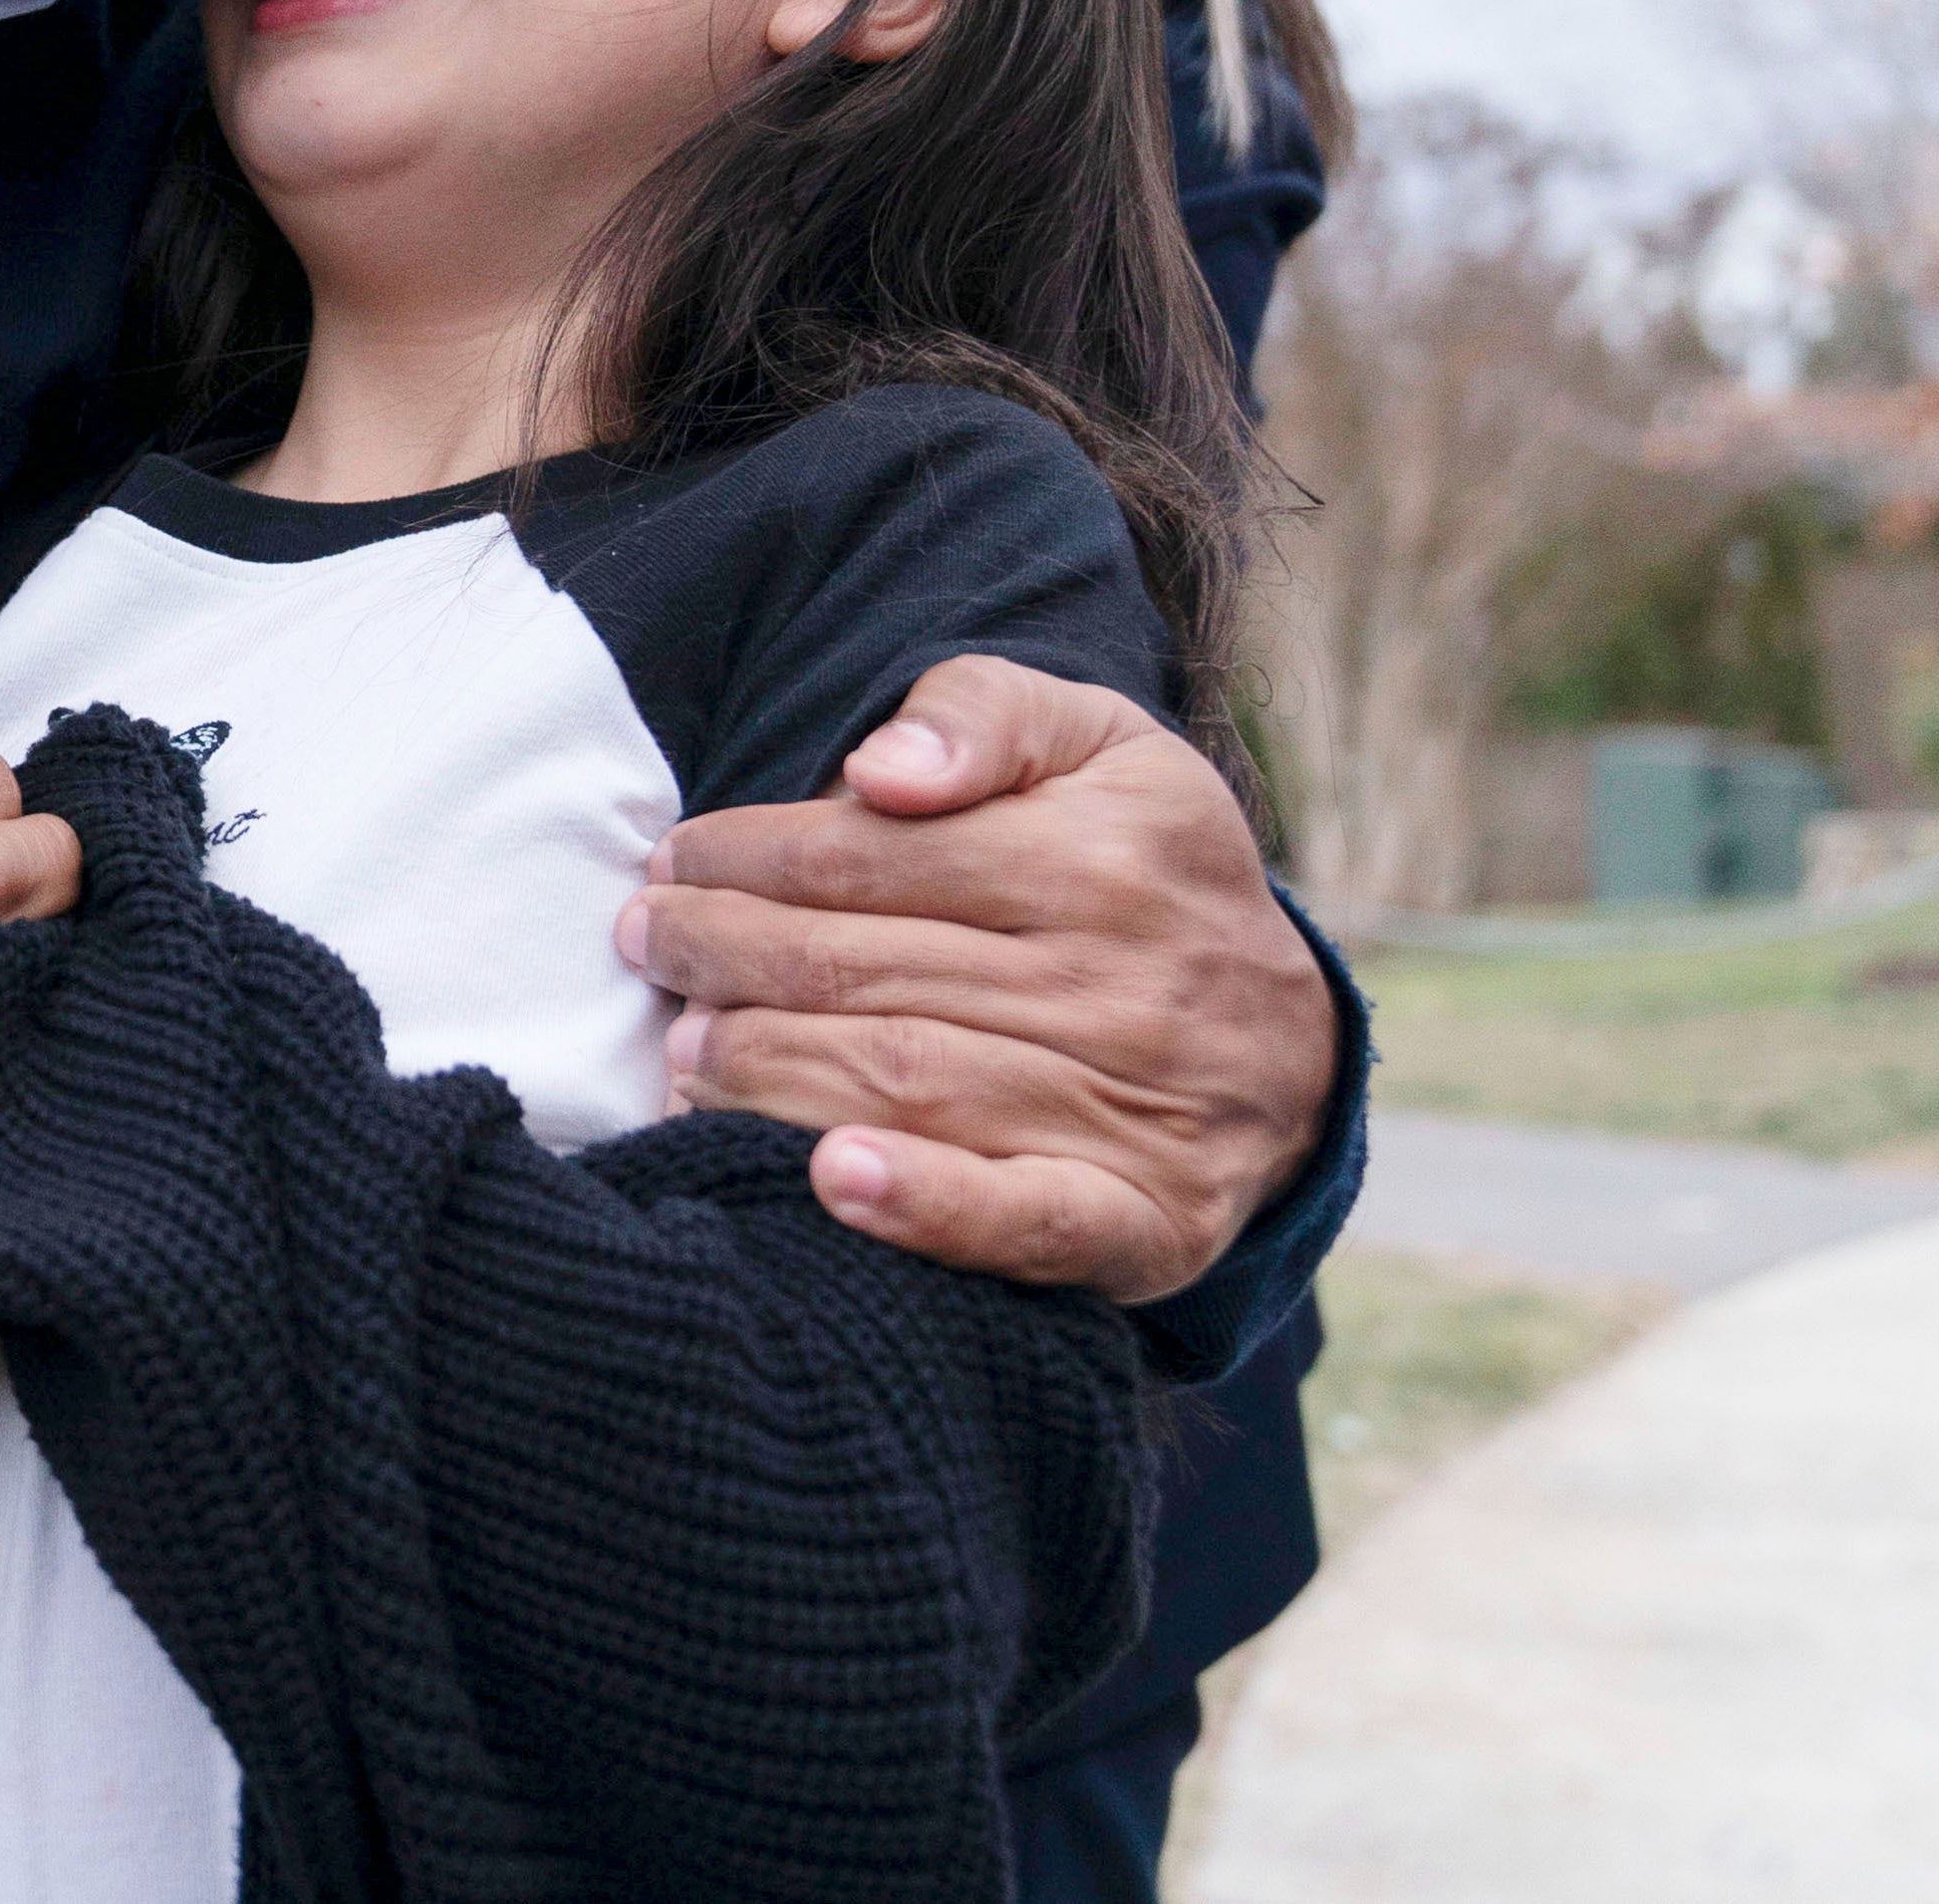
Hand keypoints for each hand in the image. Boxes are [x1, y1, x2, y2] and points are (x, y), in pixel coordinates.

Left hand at [619, 655, 1336, 1303]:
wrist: (1290, 1044)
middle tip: (649, 950)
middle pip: (867, 974)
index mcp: (1100, 858)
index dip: (744, 860)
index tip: (671, 865)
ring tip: (682, 1051)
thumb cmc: (1143, 866)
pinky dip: (922, 1208)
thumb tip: (880, 772)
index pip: (869, 859)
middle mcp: (1123, 986)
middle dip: (727, 958)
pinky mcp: (1142, 1222)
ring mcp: (1136, 1112)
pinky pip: (1023, 1222)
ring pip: (911, 1085)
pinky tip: (828, 1179)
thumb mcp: (1093, 744)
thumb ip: (979, 715)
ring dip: (769, 1072)